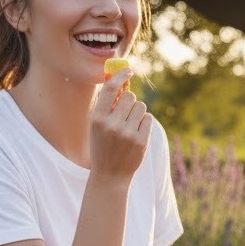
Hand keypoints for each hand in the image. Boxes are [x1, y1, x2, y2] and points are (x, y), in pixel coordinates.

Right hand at [89, 68, 151, 182]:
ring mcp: (127, 134)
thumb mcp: (97, 125)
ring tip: (129, 125)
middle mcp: (111, 125)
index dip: (120, 76)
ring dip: (137, 112)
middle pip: (129, 96)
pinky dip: (143, 122)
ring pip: (140, 106)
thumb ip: (106, 104)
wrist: (110, 175)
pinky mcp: (140, 141)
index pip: (110, 89)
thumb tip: (118, 79)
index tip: (128, 70)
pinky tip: (136, 133)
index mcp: (97, 119)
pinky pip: (147, 118)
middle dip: (129, 101)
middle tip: (125, 114)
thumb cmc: (102, 146)